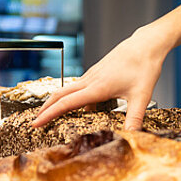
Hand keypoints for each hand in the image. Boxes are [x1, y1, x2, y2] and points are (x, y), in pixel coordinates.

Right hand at [32, 25, 171, 129]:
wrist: (146, 45)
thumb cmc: (144, 67)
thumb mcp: (142, 96)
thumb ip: (135, 118)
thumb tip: (132, 136)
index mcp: (97, 88)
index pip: (66, 103)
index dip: (49, 115)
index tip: (35, 124)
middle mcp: (90, 80)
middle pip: (60, 95)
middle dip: (45, 109)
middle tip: (35, 123)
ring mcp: (92, 75)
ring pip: (68, 90)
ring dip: (57, 103)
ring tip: (51, 117)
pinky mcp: (97, 73)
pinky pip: (79, 87)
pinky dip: (72, 98)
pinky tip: (81, 108)